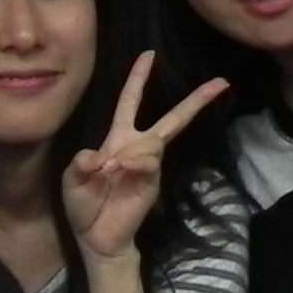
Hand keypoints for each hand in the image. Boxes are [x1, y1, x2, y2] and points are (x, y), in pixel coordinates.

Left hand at [61, 52, 227, 263]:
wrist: (96, 238)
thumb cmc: (84, 205)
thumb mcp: (72, 179)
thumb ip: (81, 163)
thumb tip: (102, 157)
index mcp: (118, 139)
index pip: (129, 102)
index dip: (138, 79)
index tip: (149, 55)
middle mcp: (137, 148)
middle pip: (171, 119)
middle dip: (195, 101)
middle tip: (220, 82)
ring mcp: (148, 166)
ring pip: (154, 141)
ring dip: (132, 151)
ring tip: (111, 171)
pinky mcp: (152, 183)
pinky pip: (151, 163)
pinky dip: (137, 163)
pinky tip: (123, 170)